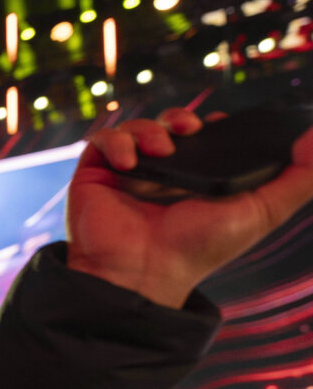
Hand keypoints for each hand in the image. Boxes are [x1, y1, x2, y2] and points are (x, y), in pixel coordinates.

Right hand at [67, 109, 312, 307]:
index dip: (210, 123)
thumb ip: (298, 179)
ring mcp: (127, 174)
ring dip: (148, 128)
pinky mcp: (95, 175)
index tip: (217, 125)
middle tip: (189, 130)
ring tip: (160, 150)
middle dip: (180, 118)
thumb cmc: (200, 249)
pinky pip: (101, 140)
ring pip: (135, 127)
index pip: (202, 137)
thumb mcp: (262, 211)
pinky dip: (116, 141)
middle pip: (168, 125)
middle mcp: (161, 175)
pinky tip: (130, 161)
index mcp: (195, 180)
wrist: (146, 271)